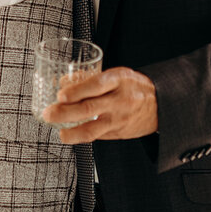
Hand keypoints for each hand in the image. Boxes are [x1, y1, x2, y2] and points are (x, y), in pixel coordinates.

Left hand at [42, 67, 158, 143]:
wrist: (162, 105)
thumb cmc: (134, 86)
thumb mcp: (117, 74)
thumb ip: (91, 78)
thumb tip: (63, 82)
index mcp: (119, 80)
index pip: (96, 85)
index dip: (76, 91)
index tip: (60, 95)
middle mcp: (120, 100)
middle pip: (89, 108)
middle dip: (65, 113)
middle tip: (48, 114)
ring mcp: (119, 119)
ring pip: (92, 129)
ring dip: (72, 133)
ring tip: (59, 133)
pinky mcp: (119, 133)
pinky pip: (97, 136)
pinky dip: (82, 136)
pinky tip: (71, 134)